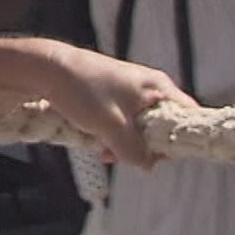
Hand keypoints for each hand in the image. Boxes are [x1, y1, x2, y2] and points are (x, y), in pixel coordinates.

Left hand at [38, 40, 192, 168]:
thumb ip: (133, 150)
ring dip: (124, 145)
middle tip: (125, 156)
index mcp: (159, 88)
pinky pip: (122, 124)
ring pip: (139, 128)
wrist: (46, 68)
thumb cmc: (83, 91)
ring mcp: (130, 92)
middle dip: (145, 147)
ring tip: (104, 151)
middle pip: (162, 127)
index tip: (162, 156)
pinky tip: (96, 144)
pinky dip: (112, 136)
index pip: (188, 117)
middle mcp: (149, 88)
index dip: (180, 140)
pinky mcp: (112, 98)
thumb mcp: (112, 127)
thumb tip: (147, 166)